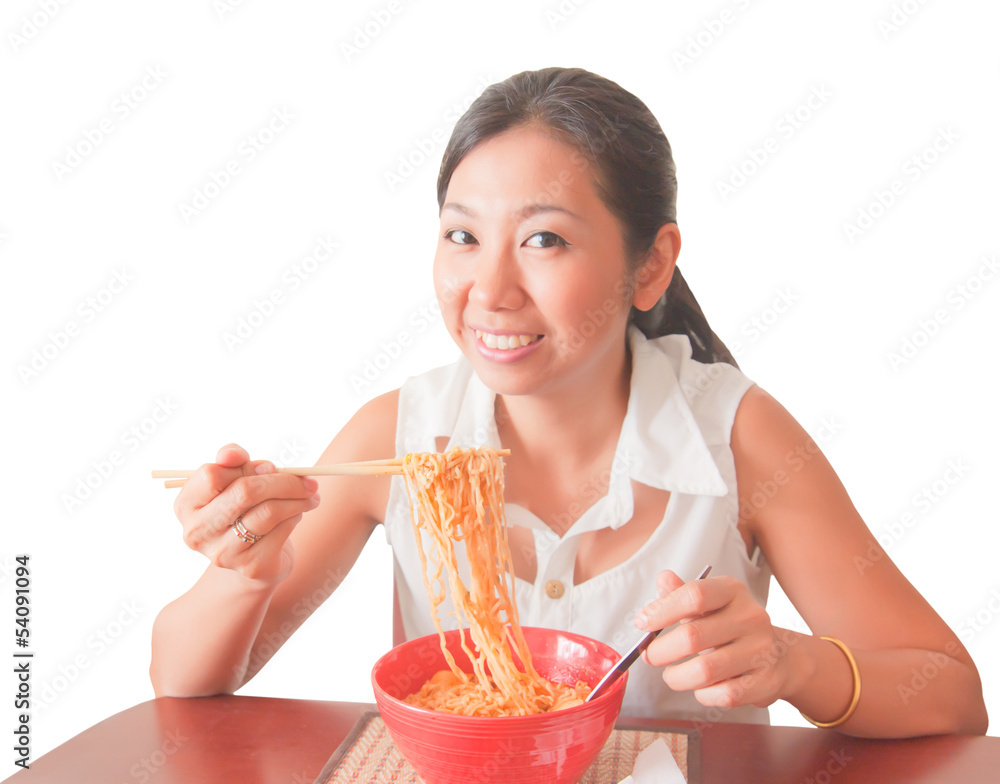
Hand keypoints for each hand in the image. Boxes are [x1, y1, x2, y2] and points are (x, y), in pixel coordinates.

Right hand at [173, 444, 319, 584]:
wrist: (254, 556)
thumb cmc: (242, 508)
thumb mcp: (234, 480)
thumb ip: (233, 461)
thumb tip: (233, 454)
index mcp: (187, 504)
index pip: (212, 475)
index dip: (245, 466)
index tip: (270, 467)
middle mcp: (198, 531)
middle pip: (244, 492)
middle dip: (283, 481)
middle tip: (307, 480)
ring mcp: (223, 552)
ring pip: (269, 512)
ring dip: (298, 499)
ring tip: (310, 495)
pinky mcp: (250, 566)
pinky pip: (282, 530)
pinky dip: (296, 516)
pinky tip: (298, 514)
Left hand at [636, 570, 792, 709]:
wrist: (781, 656)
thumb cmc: (732, 628)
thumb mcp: (710, 605)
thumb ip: (683, 593)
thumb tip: (663, 578)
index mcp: (733, 591)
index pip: (694, 594)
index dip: (662, 610)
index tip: (642, 623)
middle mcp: (751, 617)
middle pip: (692, 636)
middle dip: (661, 651)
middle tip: (650, 656)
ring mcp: (761, 650)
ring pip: (705, 670)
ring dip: (677, 677)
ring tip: (671, 676)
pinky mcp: (766, 681)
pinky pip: (724, 694)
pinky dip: (704, 694)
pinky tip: (700, 688)